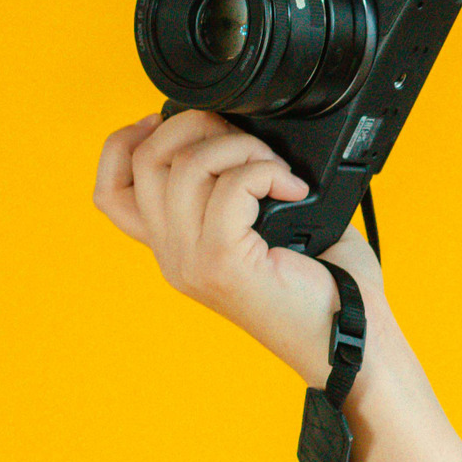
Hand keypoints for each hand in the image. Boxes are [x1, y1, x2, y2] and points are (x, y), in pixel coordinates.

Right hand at [92, 109, 382, 387]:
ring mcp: (193, 262)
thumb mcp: (266, 230)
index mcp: (178, 249)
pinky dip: (266, 171)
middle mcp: (175, 258)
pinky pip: (230, 188)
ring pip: (186, 166)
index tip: (168, 121)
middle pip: (145, 161)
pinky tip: (294, 190)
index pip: (110, 191)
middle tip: (246, 141)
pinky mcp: (223, 263)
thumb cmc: (324, 287)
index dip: (125, 142)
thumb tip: (242, 135)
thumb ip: (237, 189)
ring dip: (240, 147)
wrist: (351, 340)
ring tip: (278, 170)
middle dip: (196, 126)